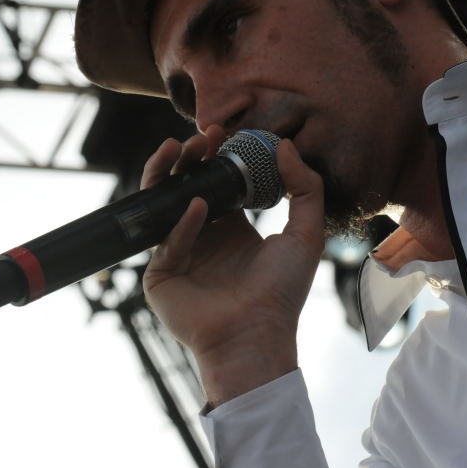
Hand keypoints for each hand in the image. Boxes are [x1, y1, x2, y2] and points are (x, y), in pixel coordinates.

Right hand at [141, 125, 324, 404]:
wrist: (257, 335)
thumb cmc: (282, 291)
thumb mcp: (305, 233)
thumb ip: (304, 187)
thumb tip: (284, 144)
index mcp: (231, 227)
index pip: (216, 181)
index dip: (216, 155)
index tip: (222, 132)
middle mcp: (202, 235)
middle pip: (186, 184)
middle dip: (190, 157)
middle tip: (199, 138)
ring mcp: (179, 252)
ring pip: (163, 203)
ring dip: (168, 173)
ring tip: (178, 149)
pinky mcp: (161, 273)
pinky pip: (169, 239)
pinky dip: (183, 222)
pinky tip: (199, 207)